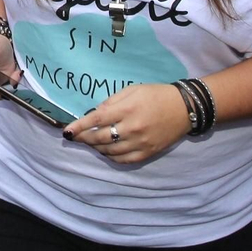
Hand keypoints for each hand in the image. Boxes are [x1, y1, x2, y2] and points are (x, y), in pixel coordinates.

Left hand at [63, 83, 190, 163]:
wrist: (185, 108)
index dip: (79, 126)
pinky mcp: (147, 153)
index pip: (97, 120)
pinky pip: (123, 160)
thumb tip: (94, 114)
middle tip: (76, 136)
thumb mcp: (132, 90)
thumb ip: (111, 102)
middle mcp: (133, 128)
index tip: (67, 132)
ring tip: (91, 141)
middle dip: (84, 138)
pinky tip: (107, 150)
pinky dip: (111, 157)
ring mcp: (141, 143)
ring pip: (110, 151)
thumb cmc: (156, 95)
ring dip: (96, 147)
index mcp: (127, 109)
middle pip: (100, 138)